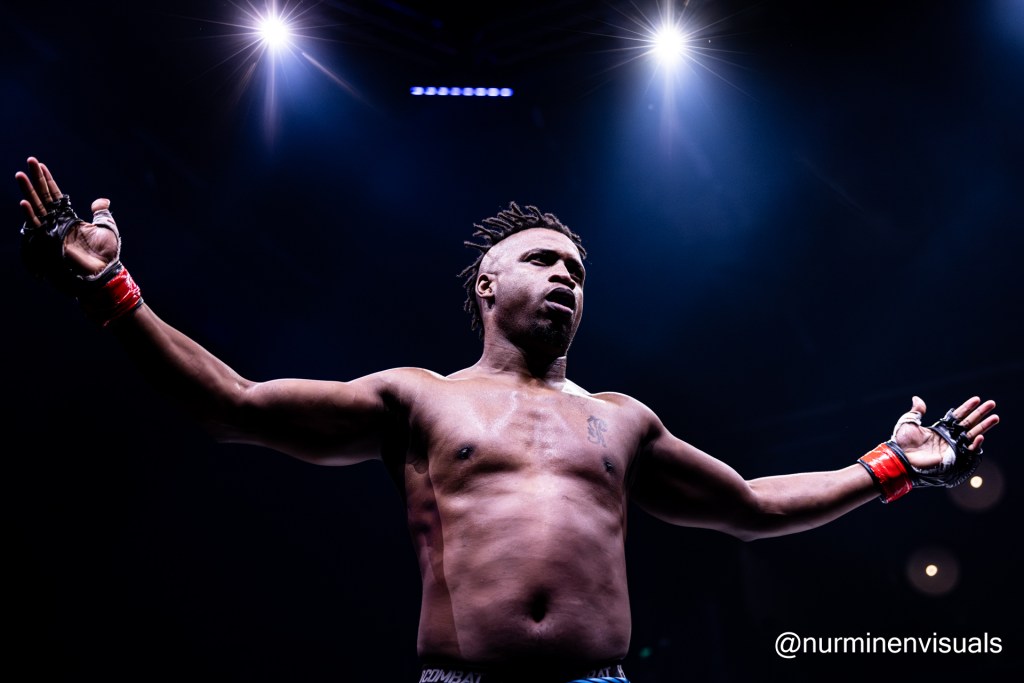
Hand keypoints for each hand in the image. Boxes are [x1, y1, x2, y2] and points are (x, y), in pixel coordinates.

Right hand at [16, 156, 118, 275]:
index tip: (40, 165)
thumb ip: (101, 213)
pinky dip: (30, 214)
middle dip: (36, 179)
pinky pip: (37, 226)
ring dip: (28, 191)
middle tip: (29, 160)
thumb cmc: (106, 253)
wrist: (104, 270)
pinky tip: (23, 202)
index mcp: (70, 218)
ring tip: (20, 174)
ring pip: (37, 207)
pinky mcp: (50, 241)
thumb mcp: (107, 227)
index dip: (48, 180)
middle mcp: (58, 222)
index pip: (56, 195)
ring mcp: (53, 230)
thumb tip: (101, 200)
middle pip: (44, 196)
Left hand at [894, 395, 998, 470]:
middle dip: (981, 414)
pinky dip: (975, 444)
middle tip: (992, 403)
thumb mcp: (909, 422)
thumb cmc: (903, 442)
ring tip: (995, 417)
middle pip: (969, 423)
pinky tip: (980, 436)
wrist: (901, 458)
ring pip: (972, 434)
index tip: (977, 399)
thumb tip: (917, 398)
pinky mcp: (953, 457)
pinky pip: (968, 451)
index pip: (958, 416)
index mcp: (940, 428)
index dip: (967, 407)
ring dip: (984, 426)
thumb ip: (916, 411)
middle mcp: (949, 437)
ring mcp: (952, 447)